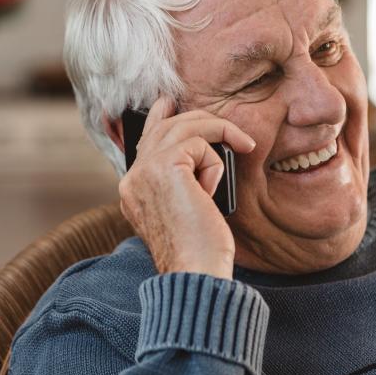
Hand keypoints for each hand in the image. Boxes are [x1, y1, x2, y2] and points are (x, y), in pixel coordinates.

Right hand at [118, 95, 255, 279]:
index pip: (143, 141)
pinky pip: (198, 144)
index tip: (166, 102)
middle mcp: (132, 178)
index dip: (158, 118)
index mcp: (132, 190)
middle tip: (232, 131)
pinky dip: (216, 164)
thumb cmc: (197, 251)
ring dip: (218, 133)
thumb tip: (199, 152)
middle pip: (164, 127)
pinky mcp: (165, 167)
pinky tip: (213, 191)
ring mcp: (144, 171)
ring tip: (243, 146)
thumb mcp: (184, 211)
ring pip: (182, 128)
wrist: (195, 272)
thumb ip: (180, 181)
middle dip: (200, 120)